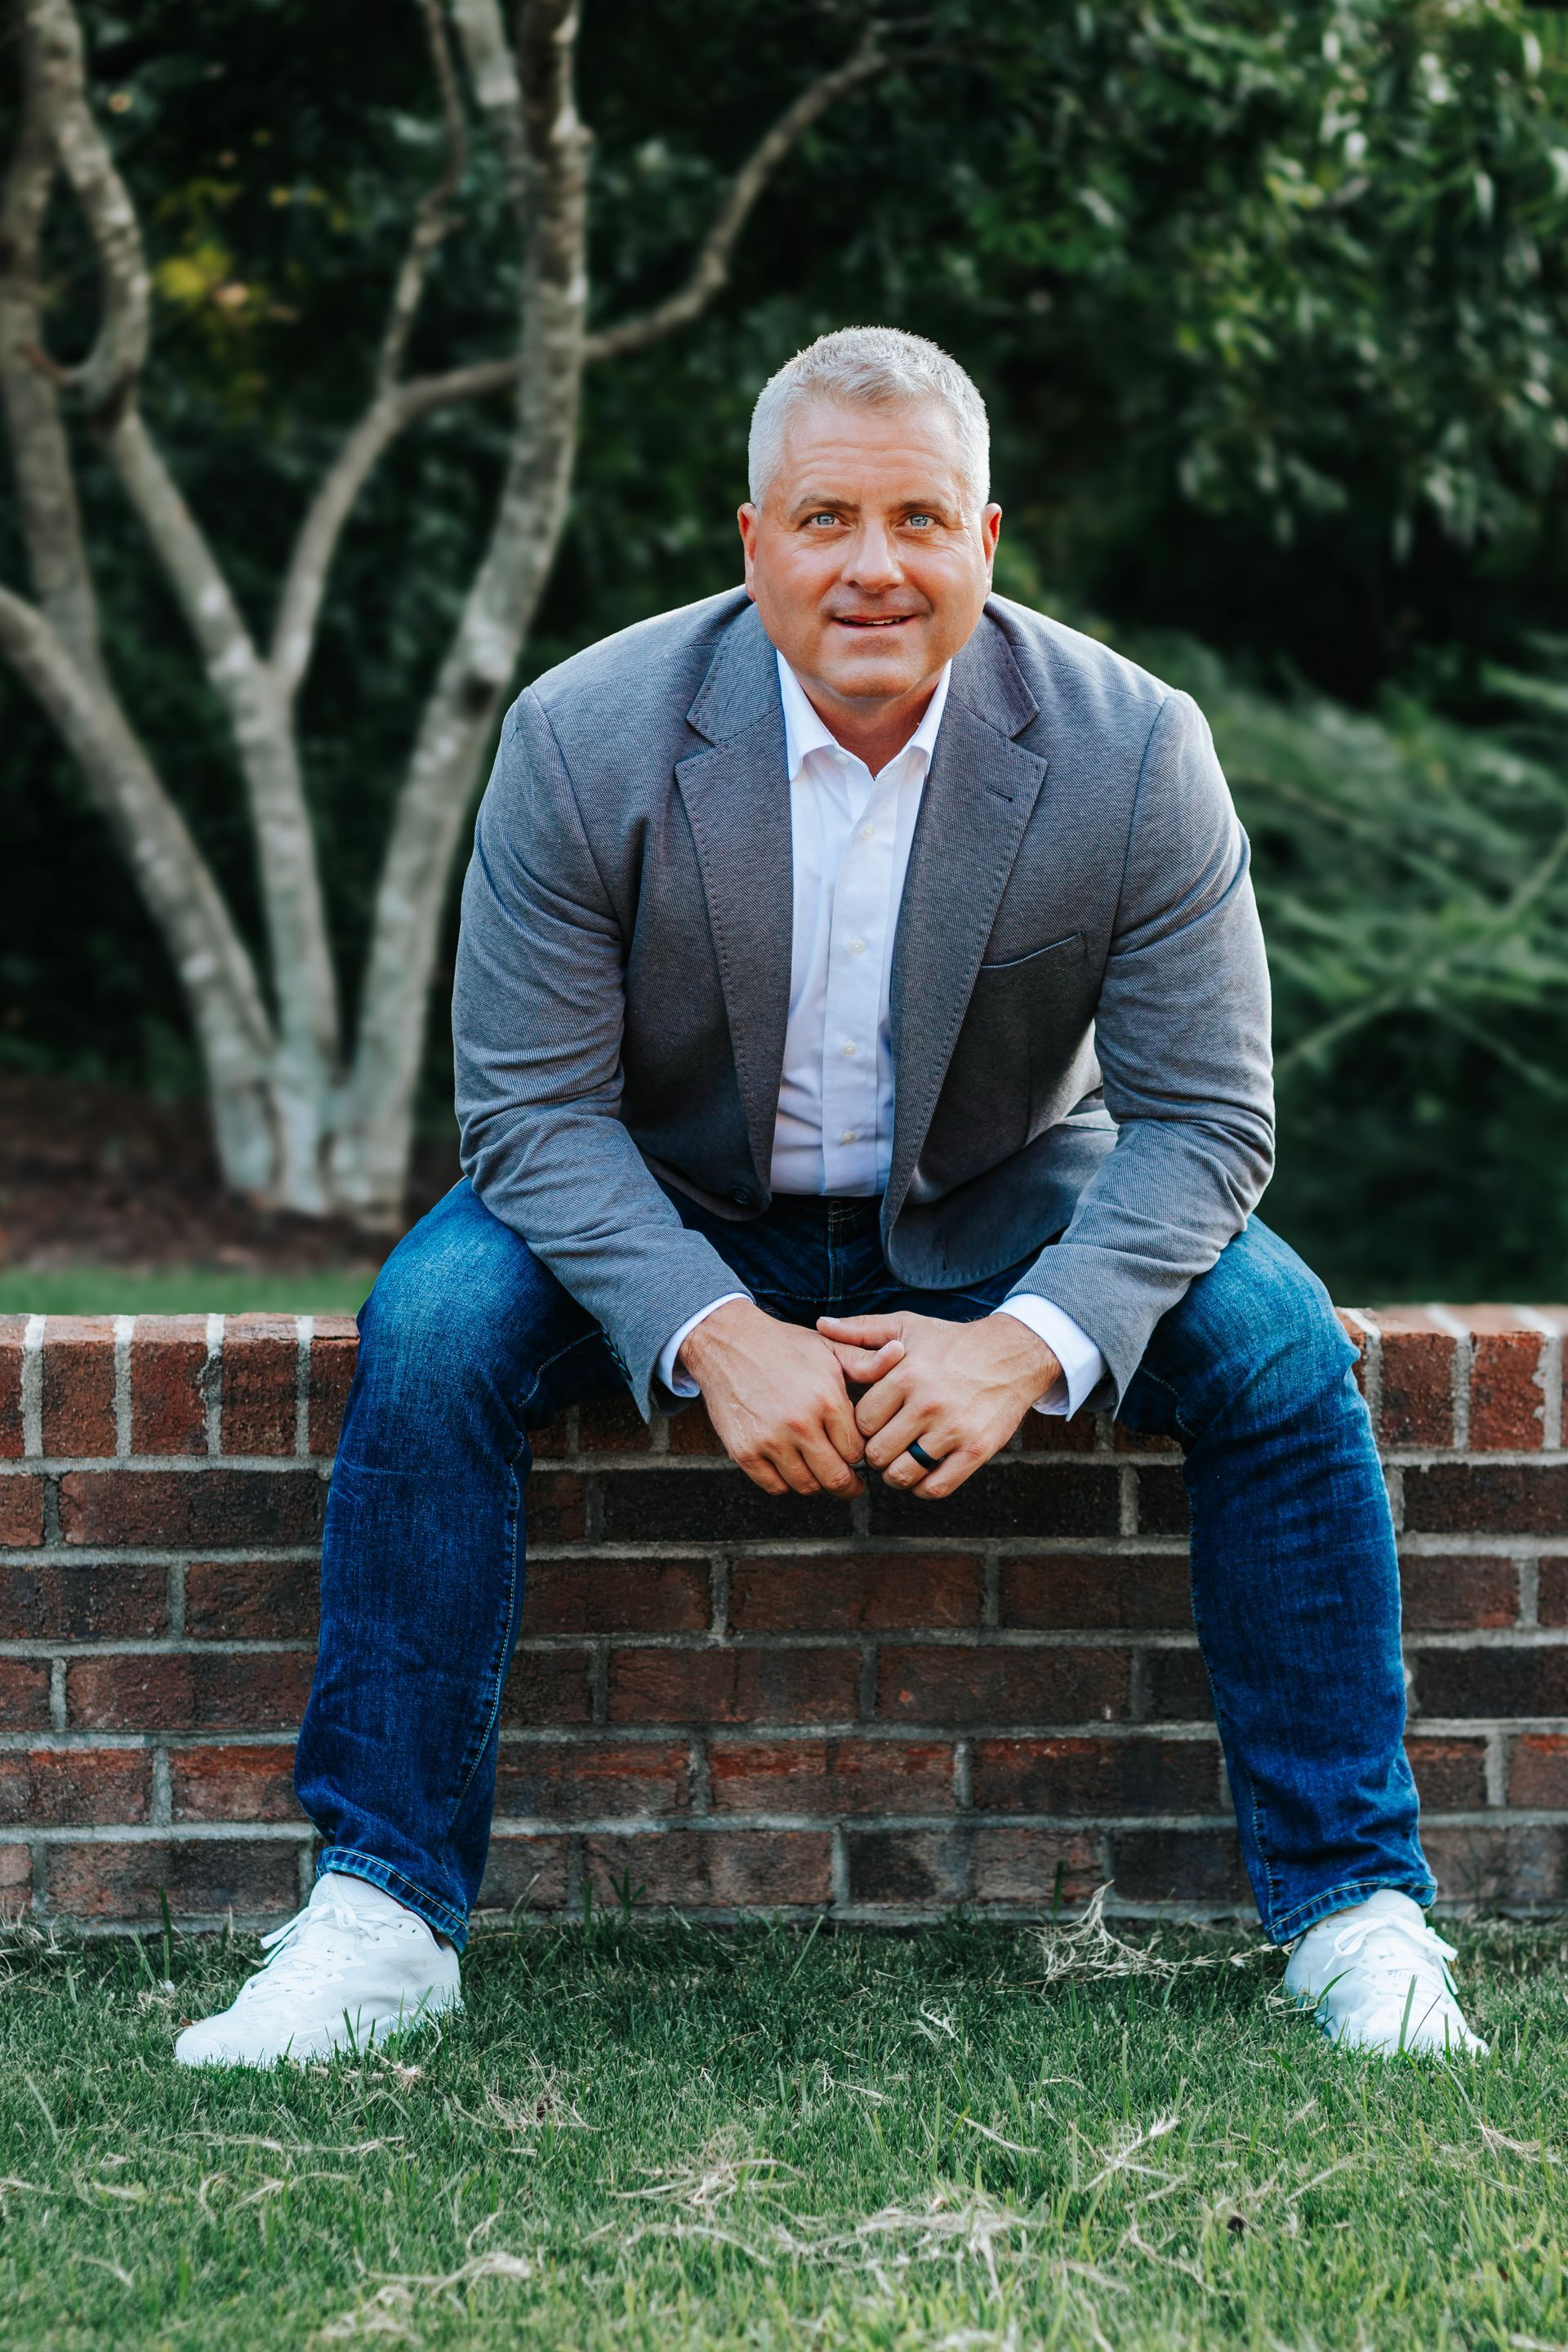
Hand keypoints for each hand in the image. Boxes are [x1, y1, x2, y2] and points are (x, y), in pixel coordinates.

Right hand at [679, 1298, 903, 1497]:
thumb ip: (866, 1361)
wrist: (727, 1343)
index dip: (861, 1457)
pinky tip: (791, 1467)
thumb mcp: (828, 1348)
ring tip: (819, 1470)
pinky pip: (774, 1486)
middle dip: (848, 1485)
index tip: (859, 1456)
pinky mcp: (744, 1451)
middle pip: (836, 1478)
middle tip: (851, 1482)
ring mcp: (769, 1440)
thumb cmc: (784, 1346)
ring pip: (806, 1486)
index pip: (857, 1452)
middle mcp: (799, 1424)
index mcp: (826, 1400)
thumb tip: (901, 1353)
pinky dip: (785, 1483)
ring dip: (816, 1483)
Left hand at [815, 1309, 1059, 1498]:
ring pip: (903, 1474)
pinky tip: (924, 1473)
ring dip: (896, 1475)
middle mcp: (927, 1403)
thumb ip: (861, 1330)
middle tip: (884, 1447)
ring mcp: (953, 1429)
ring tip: (900, 1461)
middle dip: (876, 1455)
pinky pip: (936, 1487)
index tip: (872, 1426)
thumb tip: (819, 1325)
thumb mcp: (906, 1326)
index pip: (862, 1422)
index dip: (862, 1429)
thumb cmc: (951, 1342)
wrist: (1012, 1354)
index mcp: (905, 1375)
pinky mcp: (977, 1450)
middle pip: (877, 1453)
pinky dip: (923, 1488)